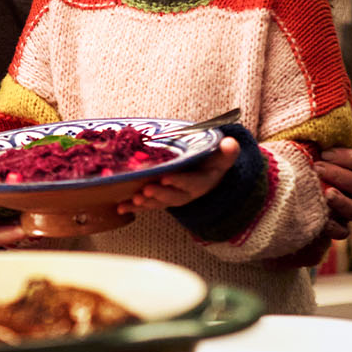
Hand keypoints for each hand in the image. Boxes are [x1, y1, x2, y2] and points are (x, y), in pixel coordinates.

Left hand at [122, 133, 237, 211]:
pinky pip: (148, 205)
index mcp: (201, 182)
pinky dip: (134, 207)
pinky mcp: (161, 199)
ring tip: (133, 200)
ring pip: (159, 203)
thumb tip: (230, 144)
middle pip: (173, 196)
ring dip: (146, 203)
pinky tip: (121, 207)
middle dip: (159, 194)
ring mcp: (173, 197)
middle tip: (145, 190)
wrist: (208, 174)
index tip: (166, 178)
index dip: (179, 181)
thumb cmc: (213, 162)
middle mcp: (186, 193)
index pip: (191, 183)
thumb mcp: (223, 156)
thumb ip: (227, 152)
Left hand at [315, 103, 351, 239]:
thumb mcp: (315, 140)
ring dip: (343, 202)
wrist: (279, 186)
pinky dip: (333, 227)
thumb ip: (339, 128)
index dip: (350, 158)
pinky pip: (343, 233)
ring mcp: (347, 212)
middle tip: (316, 167)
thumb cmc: (302, 159)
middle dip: (341, 175)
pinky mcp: (334, 229)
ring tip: (324, 193)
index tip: (325, 151)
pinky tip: (320, 219)